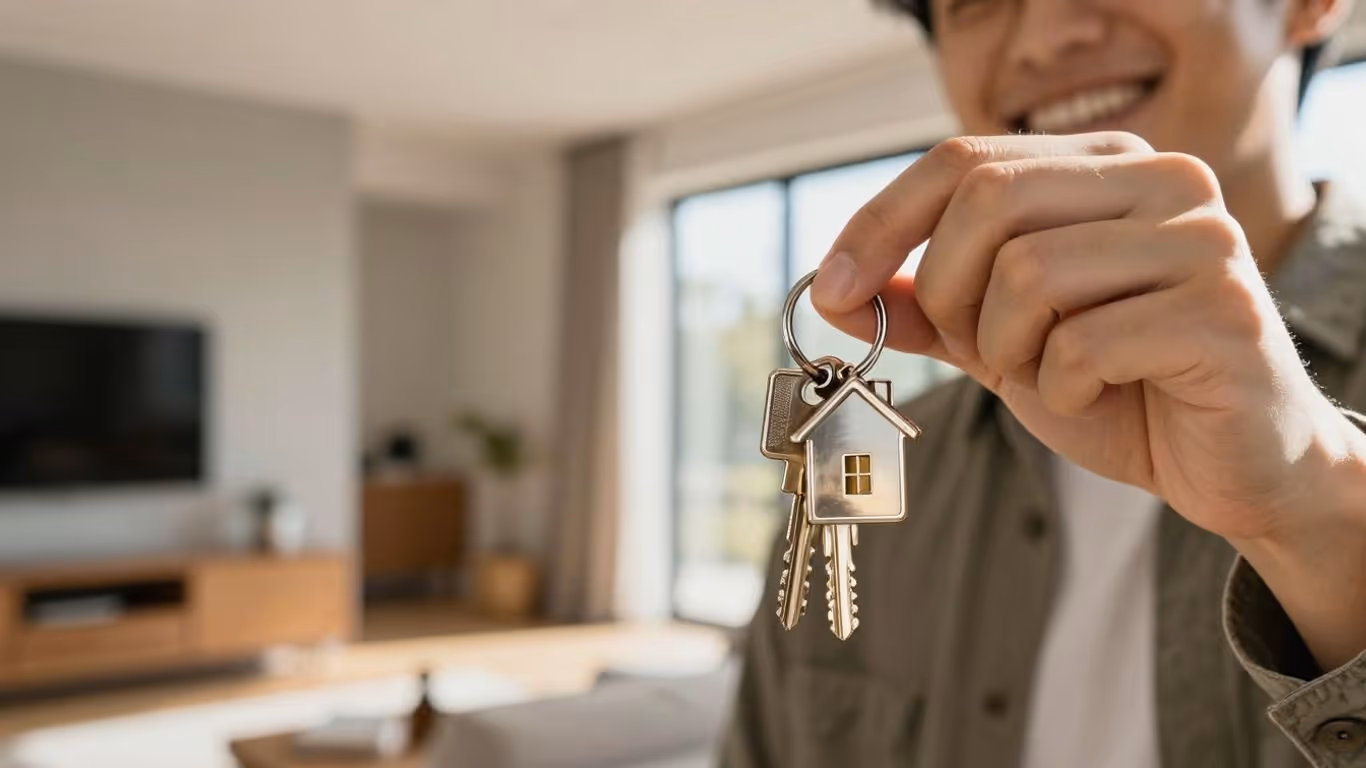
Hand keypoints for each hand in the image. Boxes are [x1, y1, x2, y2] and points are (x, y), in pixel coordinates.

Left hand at [813, 133, 1365, 663]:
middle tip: (977, 352)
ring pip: (1028, 272)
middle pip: (988, 201)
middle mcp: (1164, 180)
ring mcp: (1203, 241)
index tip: (831, 288)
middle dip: (949, 294)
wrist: (1231, 466)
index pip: (963, 160)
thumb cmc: (1120, 391)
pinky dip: (1062, 390)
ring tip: (1050, 375)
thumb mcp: (1001, 340)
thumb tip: (832, 289)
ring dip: (1008, 349)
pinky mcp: (1224, 312)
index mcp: (1107, 166)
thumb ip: (927, 306)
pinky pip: (1083, 344)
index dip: (881, 225)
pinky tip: (1098, 399)